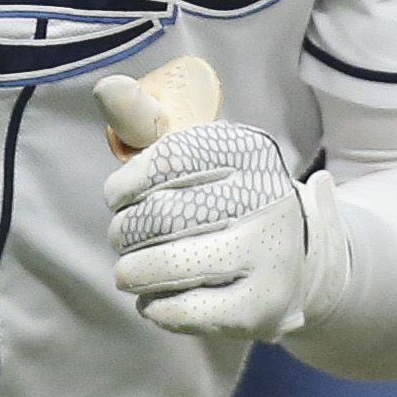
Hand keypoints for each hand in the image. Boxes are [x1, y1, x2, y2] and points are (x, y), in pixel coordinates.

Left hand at [97, 71, 341, 342]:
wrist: (291, 264)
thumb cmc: (221, 200)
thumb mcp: (192, 154)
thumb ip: (146, 120)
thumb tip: (105, 86)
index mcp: (251, 152)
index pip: (168, 159)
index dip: (126, 183)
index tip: (118, 197)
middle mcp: (269, 199)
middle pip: (161, 216)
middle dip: (125, 231)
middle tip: (123, 238)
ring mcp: (271, 256)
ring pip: (168, 264)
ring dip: (133, 271)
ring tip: (130, 272)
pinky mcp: (261, 307)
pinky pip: (184, 310)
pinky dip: (155, 306)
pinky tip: (155, 299)